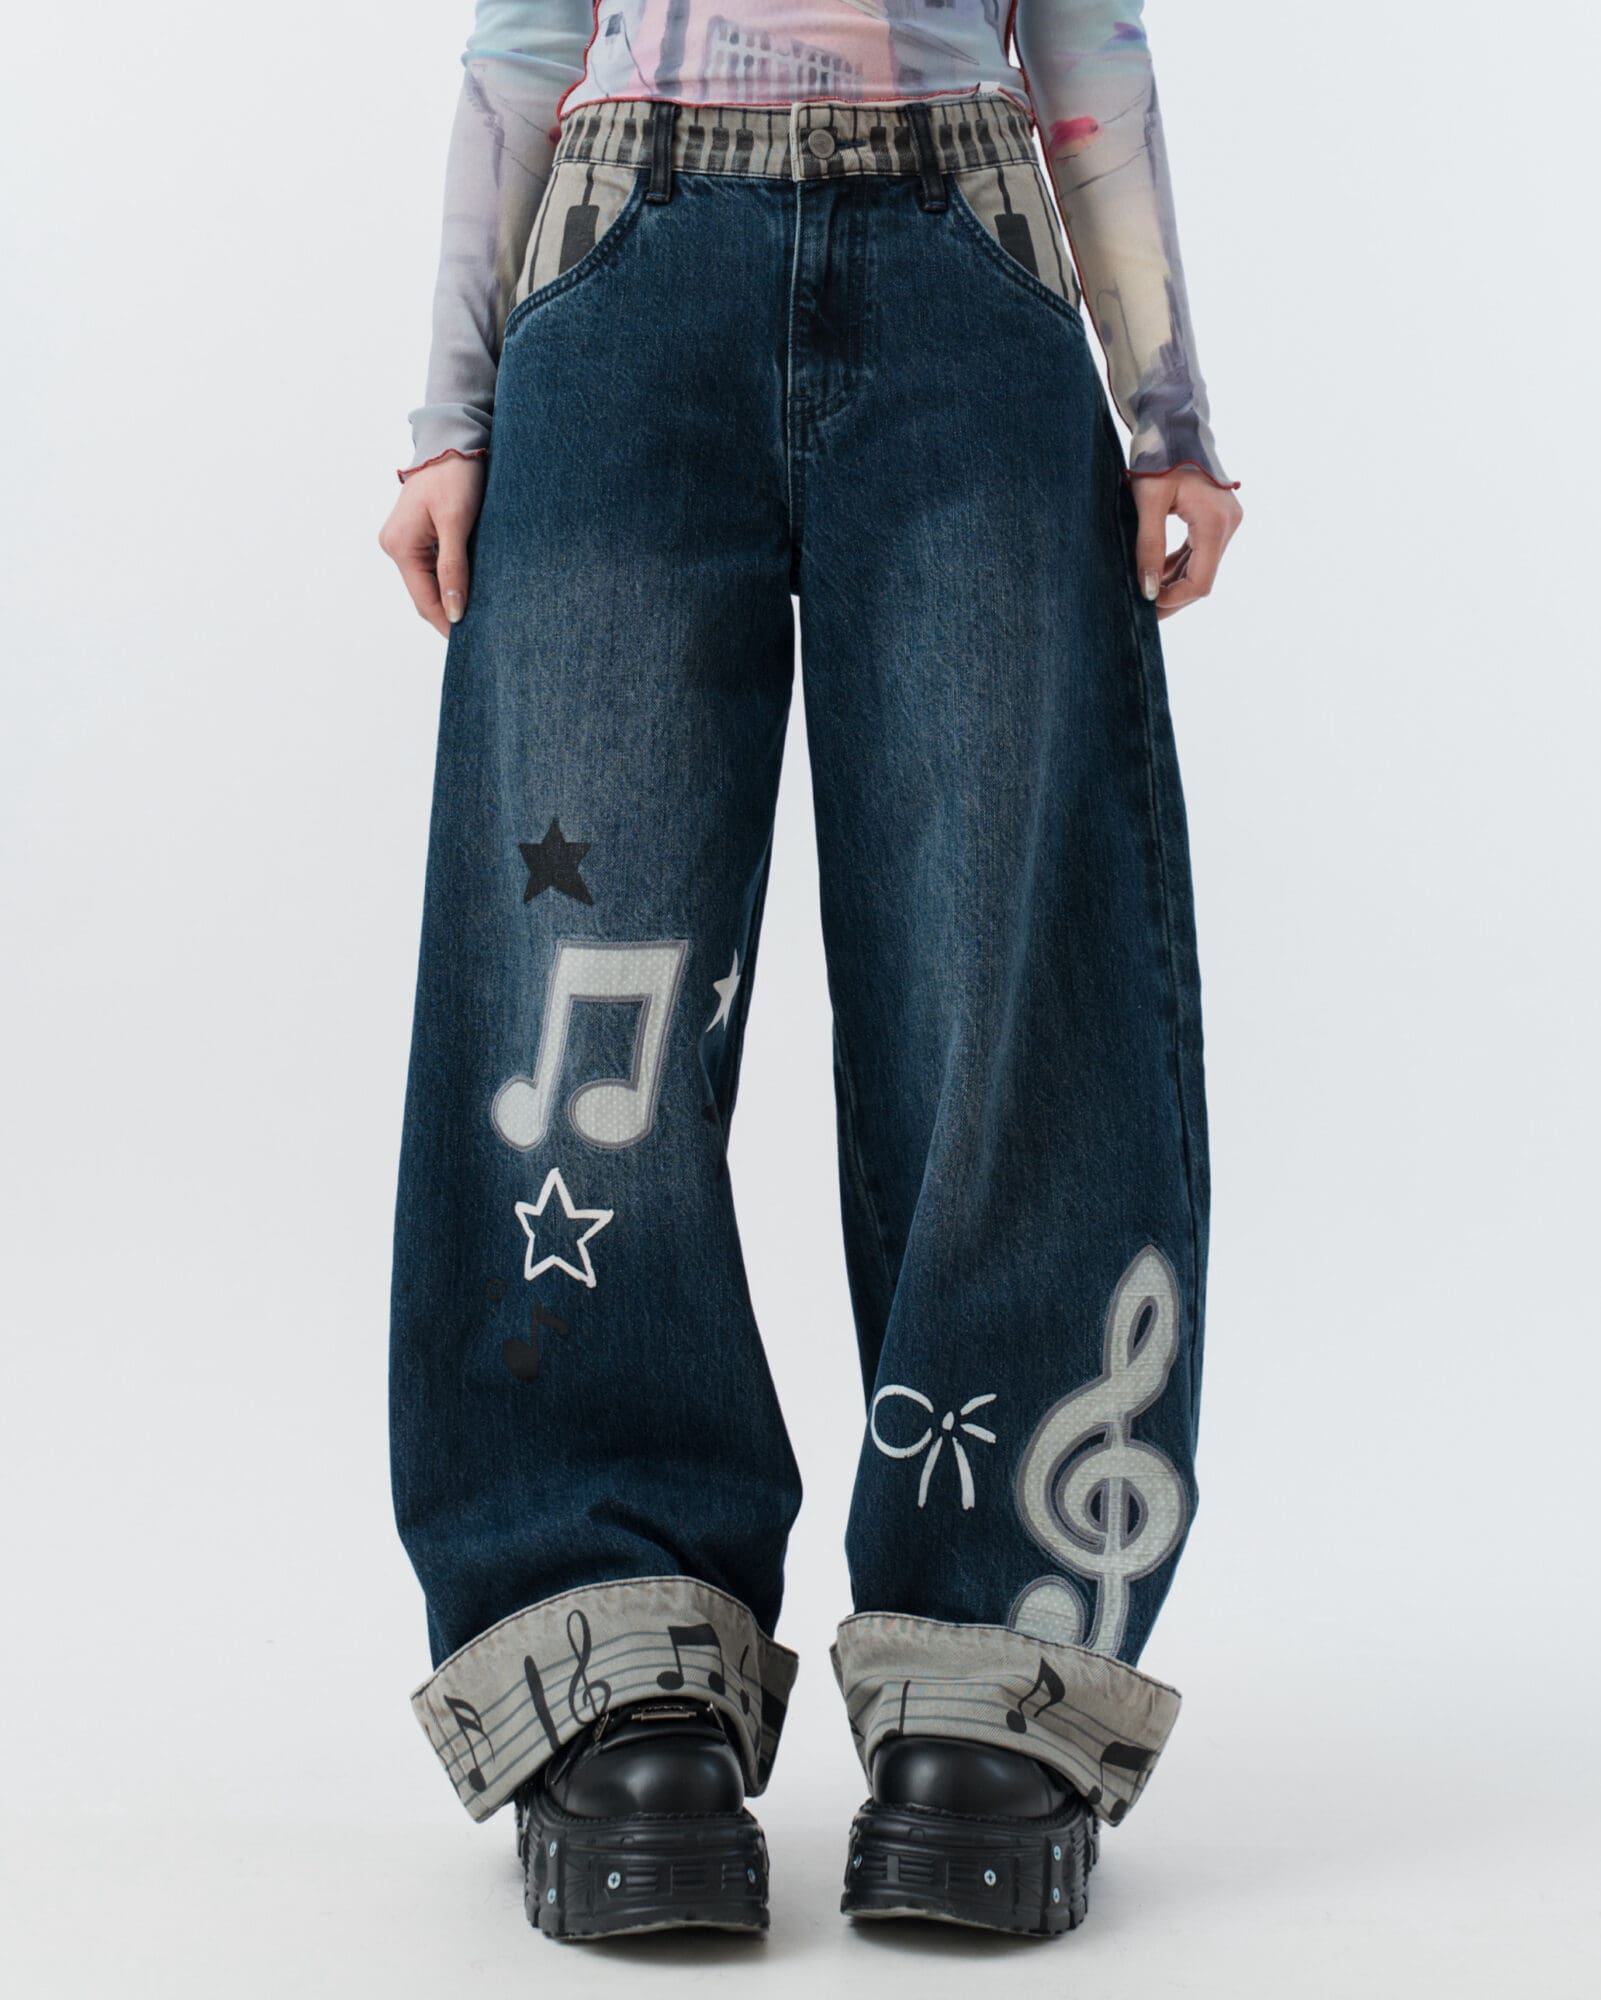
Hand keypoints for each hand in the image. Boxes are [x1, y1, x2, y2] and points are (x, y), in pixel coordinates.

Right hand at [378, 454, 487, 636]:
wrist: (453, 441)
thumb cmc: (456, 475)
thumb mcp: (456, 522)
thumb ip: (453, 568)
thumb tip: (453, 612)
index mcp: (400, 546)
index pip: (424, 600)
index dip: (446, 624)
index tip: (471, 644)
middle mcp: (395, 545)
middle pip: (425, 594)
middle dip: (450, 612)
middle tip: (482, 633)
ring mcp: (403, 540)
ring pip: (429, 582)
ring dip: (451, 596)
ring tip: (481, 614)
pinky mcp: (415, 534)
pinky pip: (432, 567)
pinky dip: (451, 579)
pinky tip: (471, 588)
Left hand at [1132, 468, 1242, 620]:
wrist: (1173, 422)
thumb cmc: (1158, 457)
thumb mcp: (1147, 502)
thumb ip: (1149, 548)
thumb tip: (1149, 591)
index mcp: (1215, 522)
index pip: (1200, 581)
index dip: (1174, 599)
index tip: (1147, 607)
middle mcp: (1228, 524)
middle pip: (1202, 577)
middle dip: (1173, 595)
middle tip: (1142, 611)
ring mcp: (1226, 520)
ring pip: (1201, 566)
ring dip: (1174, 581)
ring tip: (1144, 592)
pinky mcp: (1217, 517)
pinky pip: (1199, 551)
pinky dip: (1179, 564)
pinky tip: (1156, 571)